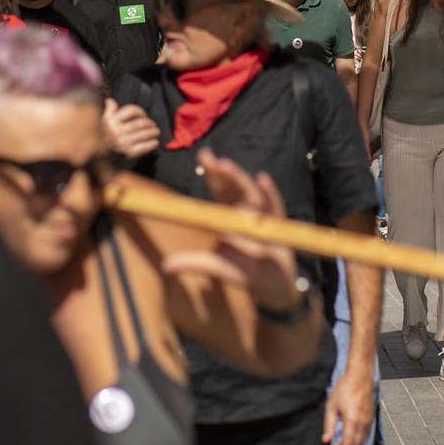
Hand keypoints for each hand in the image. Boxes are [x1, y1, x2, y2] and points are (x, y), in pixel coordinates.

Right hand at [103, 99, 160, 157]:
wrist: (96, 157)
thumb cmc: (100, 138)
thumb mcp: (102, 122)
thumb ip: (108, 111)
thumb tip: (110, 101)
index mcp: (112, 121)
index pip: (131, 111)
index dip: (140, 111)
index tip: (144, 114)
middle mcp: (117, 131)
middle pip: (139, 123)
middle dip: (149, 123)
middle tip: (154, 124)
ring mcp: (123, 142)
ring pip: (143, 134)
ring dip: (152, 132)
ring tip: (156, 132)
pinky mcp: (127, 153)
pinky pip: (142, 147)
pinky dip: (151, 144)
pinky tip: (155, 142)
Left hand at [160, 151, 304, 310]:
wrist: (273, 287)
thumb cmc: (244, 272)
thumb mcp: (215, 266)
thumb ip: (193, 262)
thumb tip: (165, 266)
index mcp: (231, 215)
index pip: (220, 190)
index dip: (212, 173)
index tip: (203, 156)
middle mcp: (247, 212)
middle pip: (234, 187)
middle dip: (222, 171)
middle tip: (208, 157)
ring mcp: (263, 218)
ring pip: (251, 193)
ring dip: (239, 179)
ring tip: (226, 165)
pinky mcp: (278, 227)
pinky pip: (274, 207)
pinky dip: (269, 193)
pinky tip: (262, 179)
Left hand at [321, 372, 375, 444]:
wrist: (360, 377)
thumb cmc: (345, 388)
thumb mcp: (331, 406)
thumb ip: (328, 425)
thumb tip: (325, 440)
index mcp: (352, 421)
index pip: (347, 444)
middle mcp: (363, 423)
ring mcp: (369, 421)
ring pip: (363, 442)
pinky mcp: (371, 418)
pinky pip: (367, 435)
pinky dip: (359, 440)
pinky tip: (352, 437)